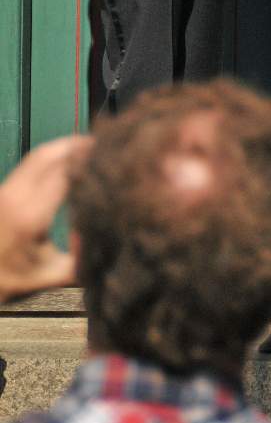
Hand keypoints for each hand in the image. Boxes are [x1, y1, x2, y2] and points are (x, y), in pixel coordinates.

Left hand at [0, 136, 92, 301]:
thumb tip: (96, 228)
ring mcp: (6, 190)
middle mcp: (17, 196)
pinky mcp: (3, 188)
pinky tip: (65, 156)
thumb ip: (81, 257)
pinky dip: (50, 154)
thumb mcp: (54, 275)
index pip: (64, 175)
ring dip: (62, 147)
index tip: (108, 157)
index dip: (86, 162)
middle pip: (49, 156)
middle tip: (101, 143)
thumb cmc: (17, 279)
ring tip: (87, 145)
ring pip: (37, 155)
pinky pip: (29, 162)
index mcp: (32, 216)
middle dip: (75, 146)